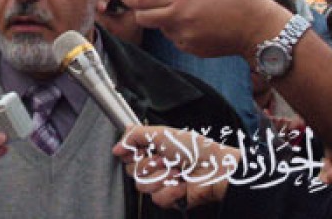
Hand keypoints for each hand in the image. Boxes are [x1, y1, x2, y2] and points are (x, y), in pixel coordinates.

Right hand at [113, 125, 238, 209]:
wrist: (214, 169)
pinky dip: (171, 190)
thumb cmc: (194, 148)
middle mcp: (153, 165)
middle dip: (149, 164)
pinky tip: (181, 183)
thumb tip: (116, 147)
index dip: (131, 153)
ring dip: (161, 177)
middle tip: (165, 158)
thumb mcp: (161, 133)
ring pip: (142, 186)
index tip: (141, 149)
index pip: (126, 155)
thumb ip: (135, 135)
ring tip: (176, 171)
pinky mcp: (169, 198)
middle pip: (131, 171)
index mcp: (151, 149)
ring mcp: (160, 182)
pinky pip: (157, 198)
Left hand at [118, 0, 290, 60]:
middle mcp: (178, 15)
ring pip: (157, 27)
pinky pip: (173, 37)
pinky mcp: (190, 47)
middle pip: (142, 17)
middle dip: (140, 8)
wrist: (257, 25)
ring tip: (179, 7)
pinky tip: (193, 20)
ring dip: (160, 17)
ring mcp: (183, 34)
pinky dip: (176, 28)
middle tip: (147, 0)